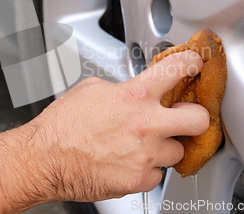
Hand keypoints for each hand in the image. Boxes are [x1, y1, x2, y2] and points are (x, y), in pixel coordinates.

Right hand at [27, 50, 209, 201]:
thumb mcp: (91, 89)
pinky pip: (158, 173)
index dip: (191, 63)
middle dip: (196, 115)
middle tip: (185, 116)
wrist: (45, 159)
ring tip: (143, 144)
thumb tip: (132, 90)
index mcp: (134, 95)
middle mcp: (146, 124)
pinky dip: (147, 168)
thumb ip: (121, 88)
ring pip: (177, 150)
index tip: (195, 64)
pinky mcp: (140, 179)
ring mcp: (146, 154)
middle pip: (199, 119)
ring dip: (164, 146)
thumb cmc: (62, 126)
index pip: (176, 70)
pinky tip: (130, 161)